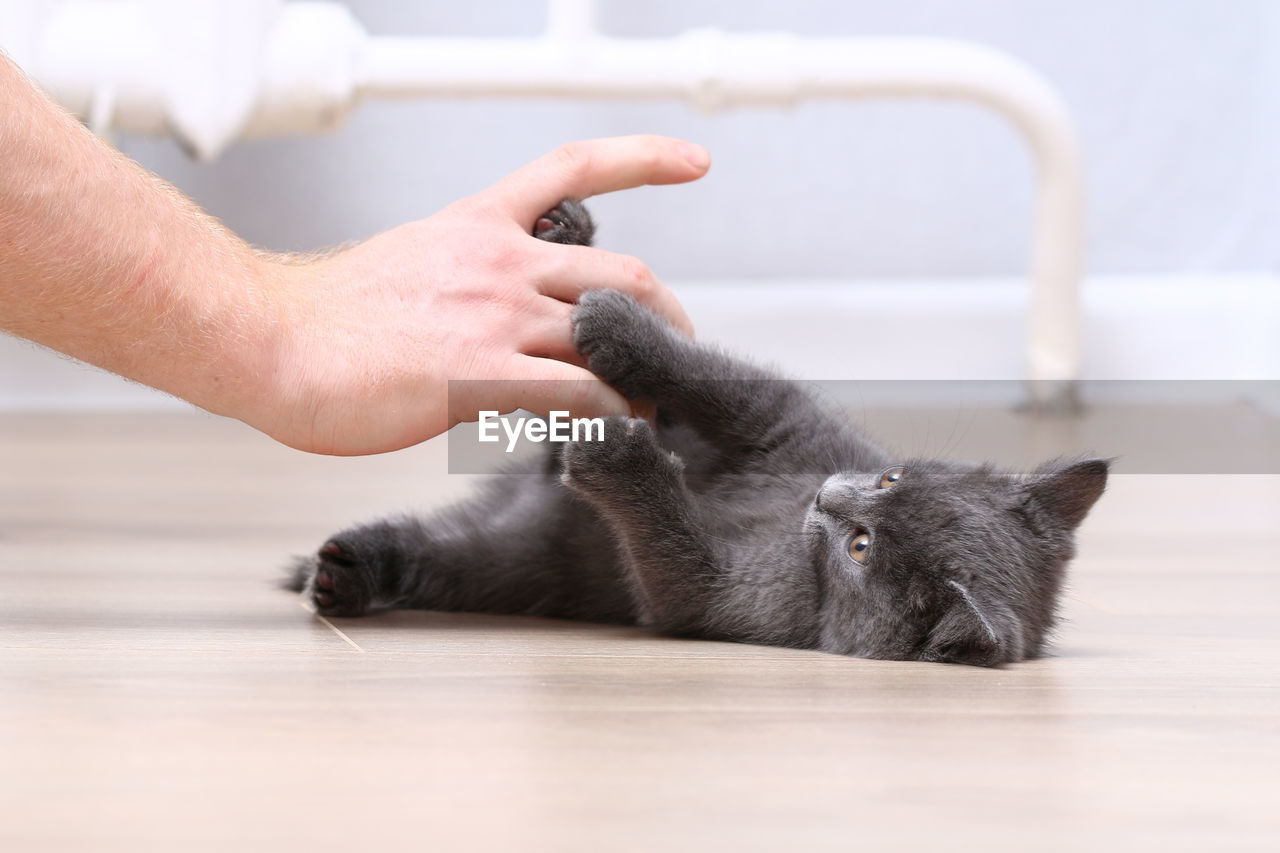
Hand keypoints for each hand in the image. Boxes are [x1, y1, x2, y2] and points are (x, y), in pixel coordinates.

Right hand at [252, 135, 709, 454]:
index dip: (643, 161)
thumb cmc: (322, 318)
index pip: (573, 170)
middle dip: (665, 316)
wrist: (264, 338)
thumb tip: (491, 310)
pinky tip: (616, 435)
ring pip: (609, 332)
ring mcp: (493, 314)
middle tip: (675, 352)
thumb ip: (464, 278)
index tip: (694, 161)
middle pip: (621, 274)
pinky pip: (577, 392)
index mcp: (477, 226)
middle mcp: (497, 260)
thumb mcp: (408, 266)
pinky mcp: (479, 372)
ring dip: (645, 374)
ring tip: (652, 409)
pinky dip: (611, 415)